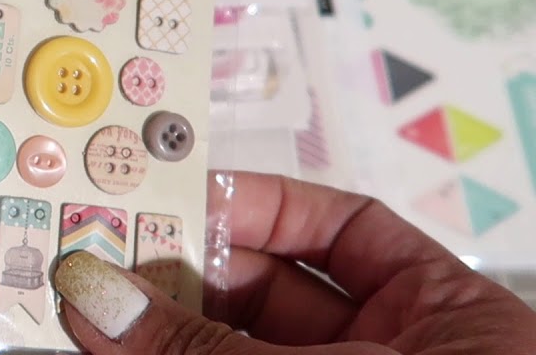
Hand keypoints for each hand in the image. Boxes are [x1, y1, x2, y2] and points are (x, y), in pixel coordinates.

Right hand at [52, 171, 535, 353]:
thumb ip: (207, 349)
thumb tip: (100, 297)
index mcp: (447, 321)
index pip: (342, 231)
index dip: (254, 205)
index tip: (171, 197)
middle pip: (269, 295)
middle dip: (184, 275)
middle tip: (103, 256)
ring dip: (160, 334)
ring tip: (89, 312)